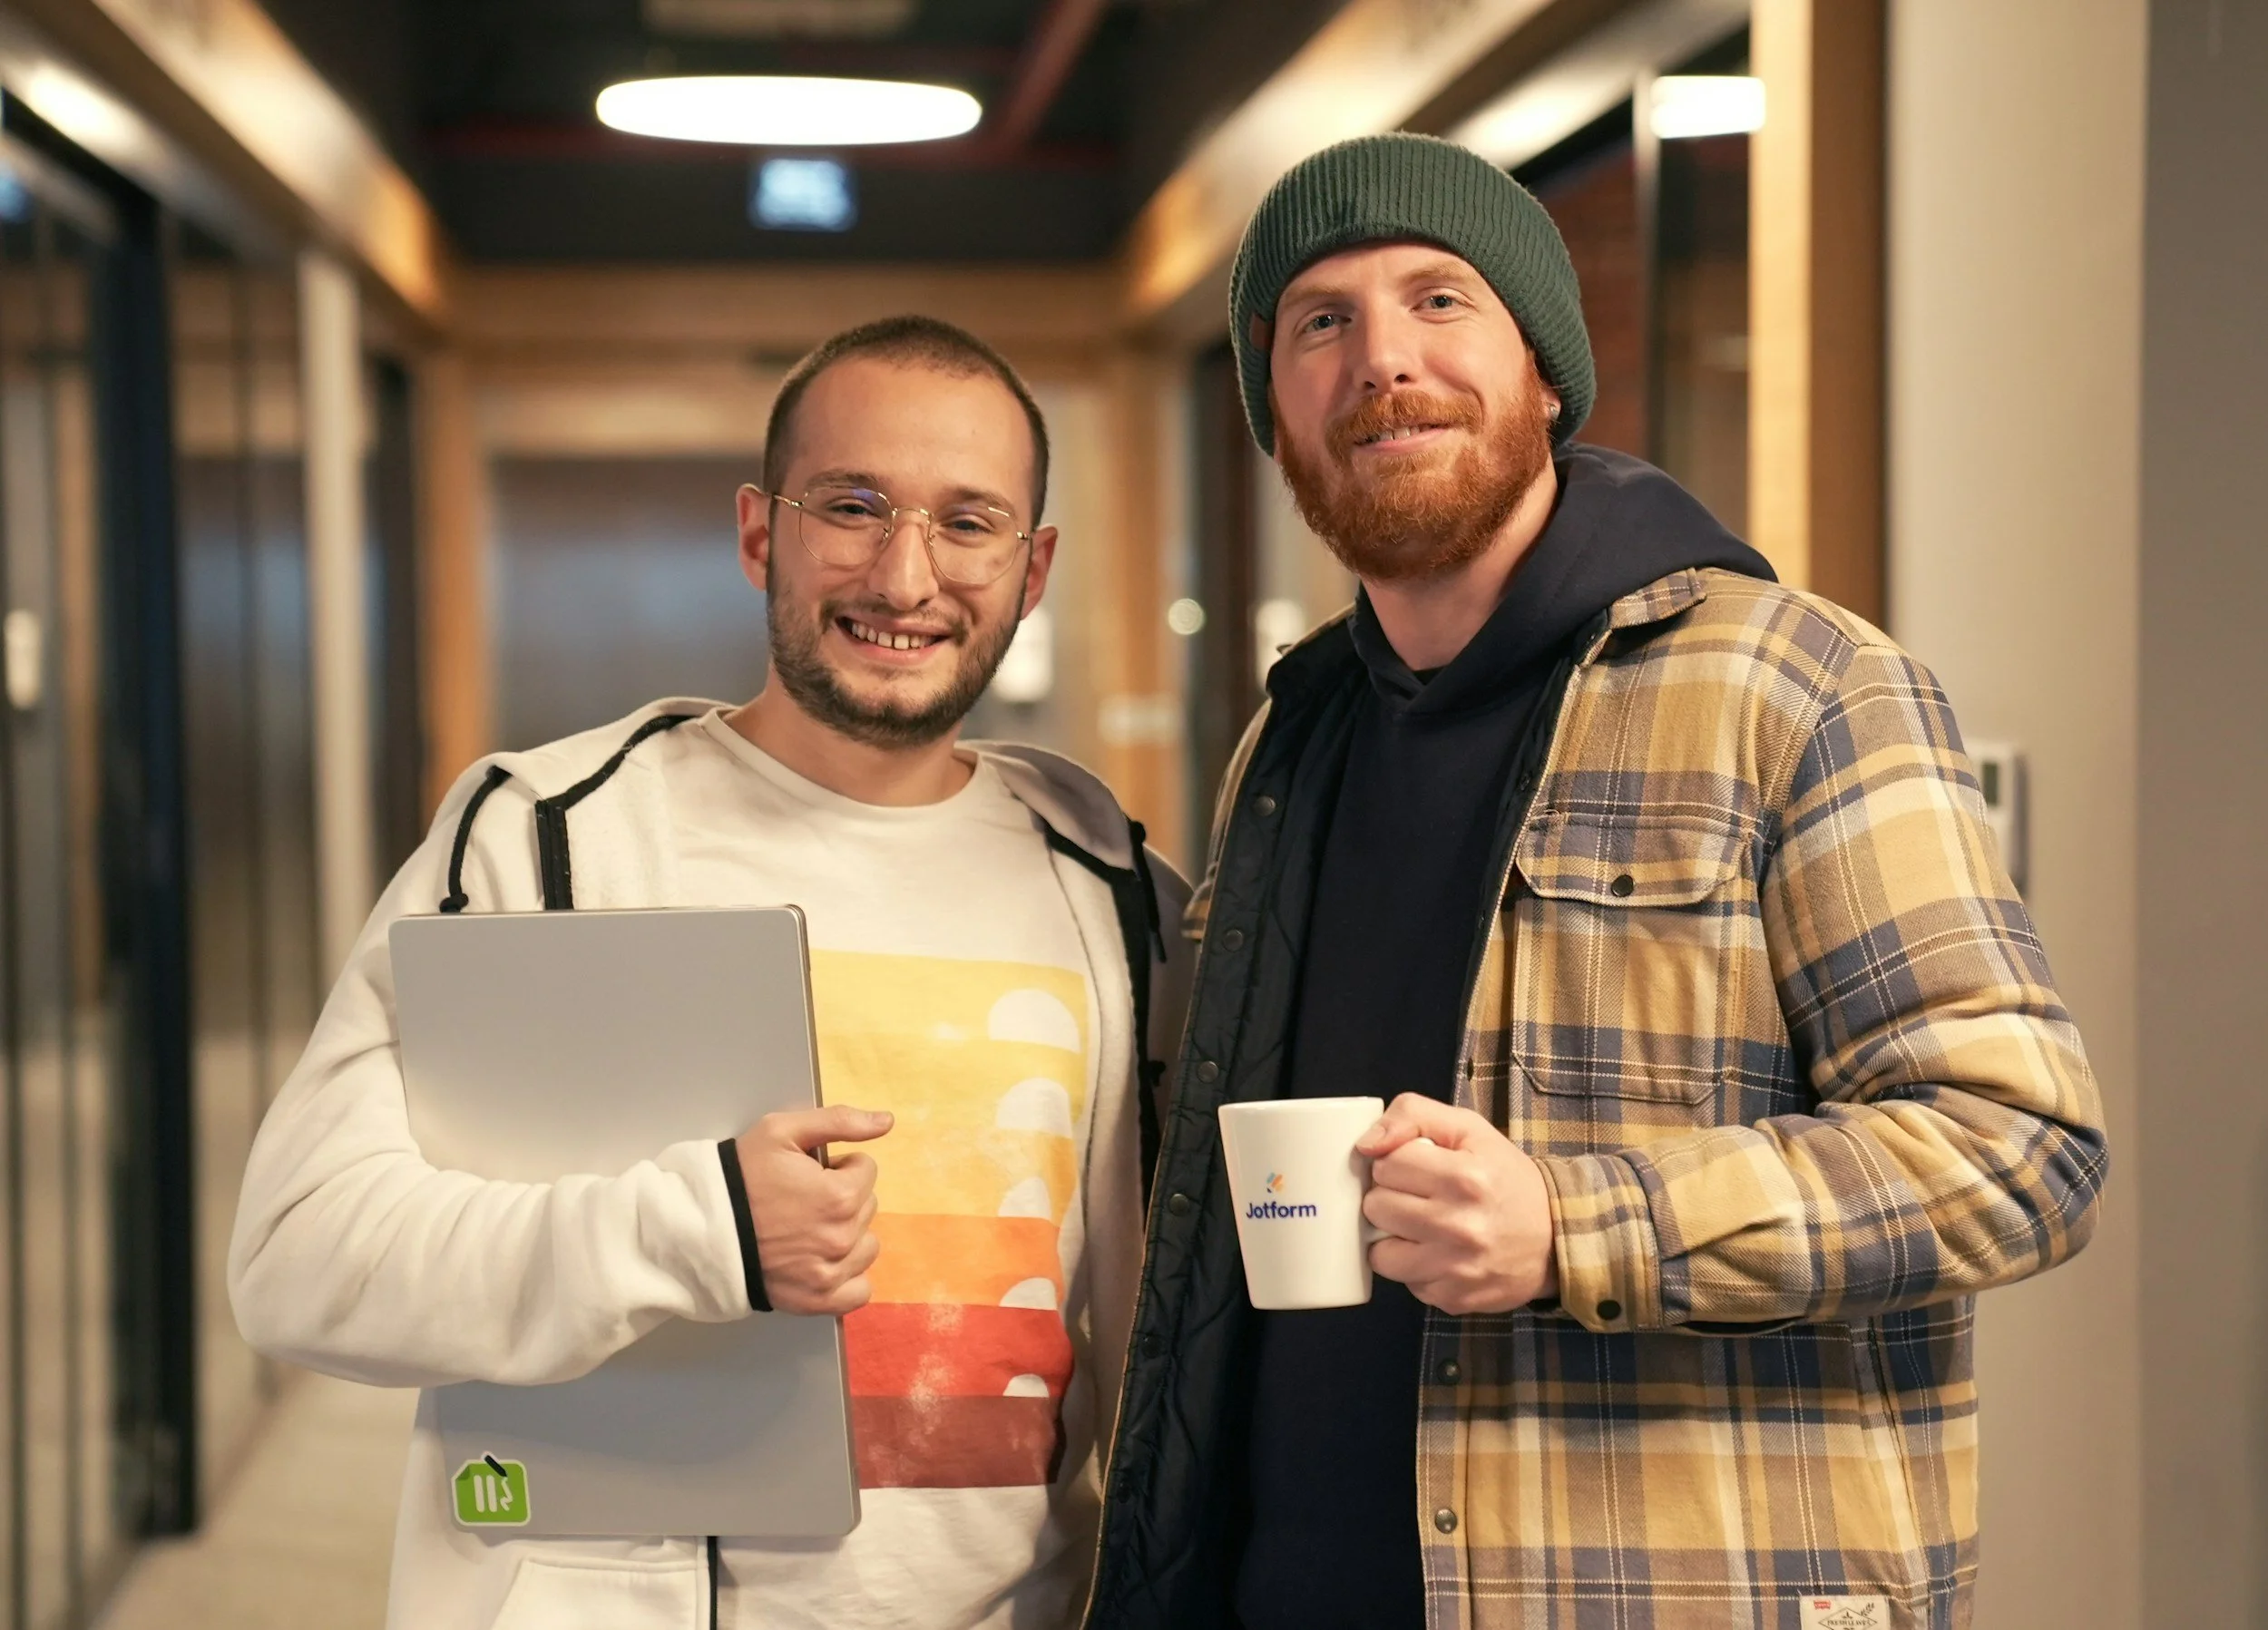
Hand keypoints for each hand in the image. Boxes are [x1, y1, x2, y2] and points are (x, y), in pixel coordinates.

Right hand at [734, 1104, 891, 1315]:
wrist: (701, 1229)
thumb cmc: (741, 1177)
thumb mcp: (782, 1131)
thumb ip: (839, 1121)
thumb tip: (887, 1121)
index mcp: (839, 1195)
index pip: (866, 1170)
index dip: (838, 1166)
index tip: (809, 1173)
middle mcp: (842, 1237)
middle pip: (867, 1206)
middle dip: (843, 1197)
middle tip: (803, 1199)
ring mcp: (831, 1273)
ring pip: (867, 1245)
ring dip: (848, 1234)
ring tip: (810, 1229)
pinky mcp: (819, 1300)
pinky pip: (859, 1290)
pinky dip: (849, 1276)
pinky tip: (824, 1261)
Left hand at [1357, 1093, 1557, 1314]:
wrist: (1555, 1238)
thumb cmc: (1504, 1178)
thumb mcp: (1468, 1129)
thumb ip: (1412, 1115)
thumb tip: (1365, 1144)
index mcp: (1463, 1177)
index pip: (1386, 1165)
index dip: (1397, 1163)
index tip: (1419, 1168)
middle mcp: (1458, 1226)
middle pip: (1376, 1207)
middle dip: (1391, 1197)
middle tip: (1419, 1197)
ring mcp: (1456, 1269)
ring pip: (1380, 1253)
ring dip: (1395, 1237)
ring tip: (1421, 1226)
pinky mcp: (1453, 1299)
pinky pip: (1406, 1283)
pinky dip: (1416, 1267)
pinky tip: (1440, 1253)